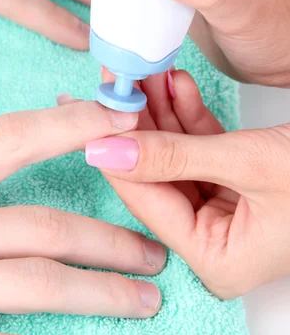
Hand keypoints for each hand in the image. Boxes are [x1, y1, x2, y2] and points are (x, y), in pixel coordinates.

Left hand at [85, 68, 289, 298]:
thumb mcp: (248, 162)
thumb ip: (173, 156)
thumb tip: (104, 149)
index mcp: (216, 260)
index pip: (147, 202)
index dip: (115, 155)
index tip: (85, 116)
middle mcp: (216, 243)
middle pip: (158, 178)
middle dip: (140, 127)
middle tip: (111, 87)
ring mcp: (226, 214)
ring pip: (177, 159)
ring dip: (163, 115)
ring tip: (143, 73)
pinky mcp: (236, 186)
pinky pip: (202, 151)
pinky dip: (190, 118)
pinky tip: (174, 86)